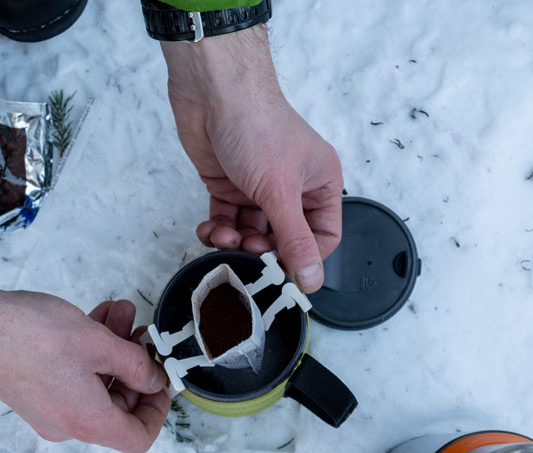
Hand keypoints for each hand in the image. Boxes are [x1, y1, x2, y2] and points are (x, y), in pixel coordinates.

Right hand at [0, 258, 170, 452]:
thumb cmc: (31, 335)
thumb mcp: (99, 343)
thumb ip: (136, 364)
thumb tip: (155, 380)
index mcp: (88, 422)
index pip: (138, 439)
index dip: (158, 410)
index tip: (160, 376)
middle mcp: (67, 425)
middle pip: (118, 407)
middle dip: (135, 366)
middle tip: (143, 331)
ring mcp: (47, 409)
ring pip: (96, 384)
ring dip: (113, 350)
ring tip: (121, 312)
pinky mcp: (31, 391)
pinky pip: (73, 377)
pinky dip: (88, 351)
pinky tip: (97, 316)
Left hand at [161, 26, 342, 292]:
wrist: (213, 92)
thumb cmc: (257, 125)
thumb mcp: (280, 191)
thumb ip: (294, 240)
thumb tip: (311, 280)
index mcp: (320, 184)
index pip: (323, 237)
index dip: (304, 258)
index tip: (281, 272)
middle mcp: (293, 188)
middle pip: (284, 240)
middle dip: (263, 251)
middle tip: (247, 252)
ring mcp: (260, 188)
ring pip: (253, 234)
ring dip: (236, 243)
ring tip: (225, 237)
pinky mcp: (230, 186)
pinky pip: (228, 222)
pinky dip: (218, 230)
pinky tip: (210, 229)